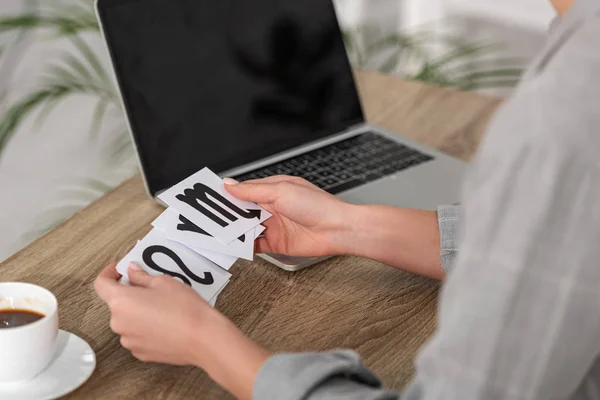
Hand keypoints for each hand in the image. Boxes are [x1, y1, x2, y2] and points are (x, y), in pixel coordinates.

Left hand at [94, 263, 268, 399]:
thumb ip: (142, 276)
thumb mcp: (164, 282)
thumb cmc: (185, 309)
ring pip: (128, 320)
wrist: (202, 338)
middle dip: (131, 294)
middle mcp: (119, 323)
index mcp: (121, 302)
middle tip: (152, 288)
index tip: (119, 270)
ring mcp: (129, 340)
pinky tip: (166, 323)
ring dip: (139, 312)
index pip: (101, 284)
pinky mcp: (140, 352)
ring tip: (163, 308)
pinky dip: (146, 328)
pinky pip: (137, 335)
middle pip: (117, 304)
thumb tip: (132, 272)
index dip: (109, 274)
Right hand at [226, 176, 443, 278]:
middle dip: (225, 214)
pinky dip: (243, 245)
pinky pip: (254, 244)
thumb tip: (230, 184)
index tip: (207, 196)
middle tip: (205, 217)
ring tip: (214, 232)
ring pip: (245, 227)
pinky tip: (232, 245)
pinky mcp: (276, 243)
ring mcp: (273, 225)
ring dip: (232, 230)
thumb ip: (252, 191)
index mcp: (272, 189)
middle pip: (241, 210)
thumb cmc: (317, 205)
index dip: (225, 193)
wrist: (338, 229)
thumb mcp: (280, 192)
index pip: (243, 190)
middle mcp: (271, 206)